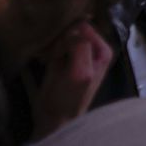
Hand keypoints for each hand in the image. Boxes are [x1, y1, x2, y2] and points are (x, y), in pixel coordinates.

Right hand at [30, 21, 114, 138]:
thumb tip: (74, 26)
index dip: (69, 36)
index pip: (84, 27)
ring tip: (48, 60)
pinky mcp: (60, 58)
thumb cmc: (70, 98)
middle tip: (53, 57)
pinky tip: (43, 60)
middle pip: (72, 29)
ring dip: (51, 45)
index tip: (61, 51)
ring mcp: (76, 52)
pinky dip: (46, 48)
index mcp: (102, 50)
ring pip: (61, 35)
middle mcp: (92, 48)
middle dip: (60, 40)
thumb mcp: (80, 72)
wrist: (53, 119)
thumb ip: (81, 47)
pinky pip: (52, 43)